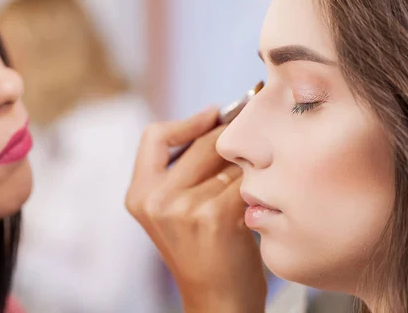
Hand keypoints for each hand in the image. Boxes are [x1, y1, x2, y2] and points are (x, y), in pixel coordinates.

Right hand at [125, 107, 266, 312]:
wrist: (218, 301)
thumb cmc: (205, 251)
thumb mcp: (175, 211)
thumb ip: (185, 171)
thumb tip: (223, 116)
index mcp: (140, 194)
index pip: (154, 136)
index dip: (188, 121)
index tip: (216, 113)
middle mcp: (157, 200)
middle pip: (202, 142)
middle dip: (234, 135)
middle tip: (256, 131)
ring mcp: (184, 209)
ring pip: (230, 160)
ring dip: (251, 161)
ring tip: (263, 170)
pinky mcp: (215, 217)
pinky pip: (246, 180)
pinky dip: (261, 180)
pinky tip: (267, 192)